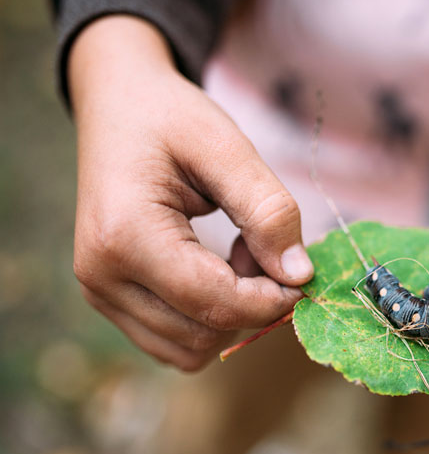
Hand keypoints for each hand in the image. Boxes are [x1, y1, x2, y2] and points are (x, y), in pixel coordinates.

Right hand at [69, 16, 312, 370]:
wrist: (117, 104)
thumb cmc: (170, 117)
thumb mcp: (227, 148)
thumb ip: (268, 211)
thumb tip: (300, 276)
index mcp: (124, 234)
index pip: (213, 302)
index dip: (271, 300)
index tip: (305, 276)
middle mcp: (101, 275)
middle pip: (202, 333)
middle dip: (251, 304)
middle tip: (263, 247)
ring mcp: (99, 292)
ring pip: (188, 349)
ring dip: (230, 315)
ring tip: (238, 255)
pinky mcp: (109, 298)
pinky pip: (172, 341)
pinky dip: (207, 319)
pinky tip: (216, 271)